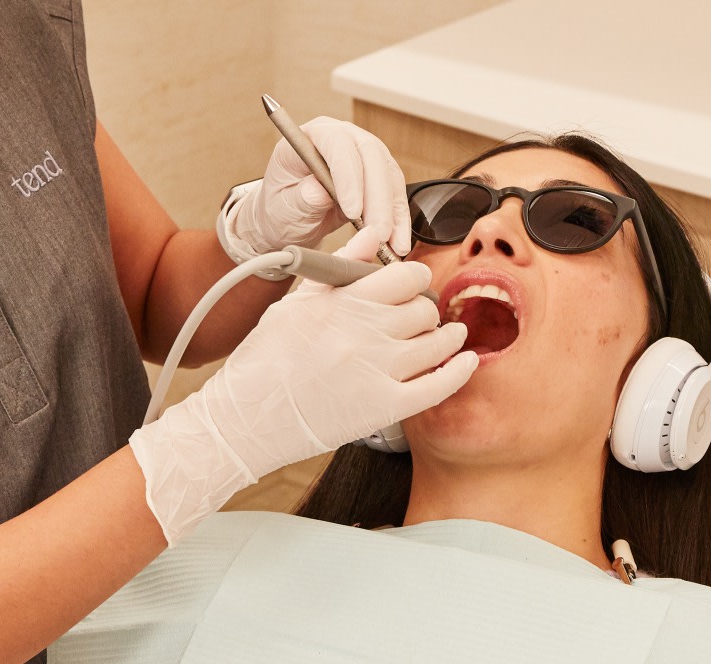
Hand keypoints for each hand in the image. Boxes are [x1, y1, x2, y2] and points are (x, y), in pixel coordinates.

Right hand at [129, 251, 476, 543]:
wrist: (245, 419)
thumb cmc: (263, 361)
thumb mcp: (296, 303)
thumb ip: (340, 268)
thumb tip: (374, 235)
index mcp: (341, 303)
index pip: (404, 276)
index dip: (415, 279)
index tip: (412, 285)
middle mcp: (363, 333)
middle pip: (423, 309)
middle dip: (426, 309)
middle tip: (421, 316)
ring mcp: (376, 372)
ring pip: (438, 343)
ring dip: (449, 336)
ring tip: (448, 335)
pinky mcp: (382, 408)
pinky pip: (438, 386)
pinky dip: (459, 372)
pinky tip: (465, 363)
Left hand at [229, 117, 411, 257]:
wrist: (291, 219)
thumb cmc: (282, 208)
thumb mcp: (283, 207)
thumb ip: (300, 198)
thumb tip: (319, 191)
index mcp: (311, 136)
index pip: (336, 144)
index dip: (348, 176)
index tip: (352, 210)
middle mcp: (342, 137)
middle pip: (370, 156)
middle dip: (377, 198)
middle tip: (378, 233)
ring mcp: (363, 153)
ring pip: (389, 174)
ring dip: (393, 211)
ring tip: (392, 243)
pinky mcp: (379, 173)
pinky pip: (395, 193)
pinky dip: (399, 219)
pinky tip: (399, 241)